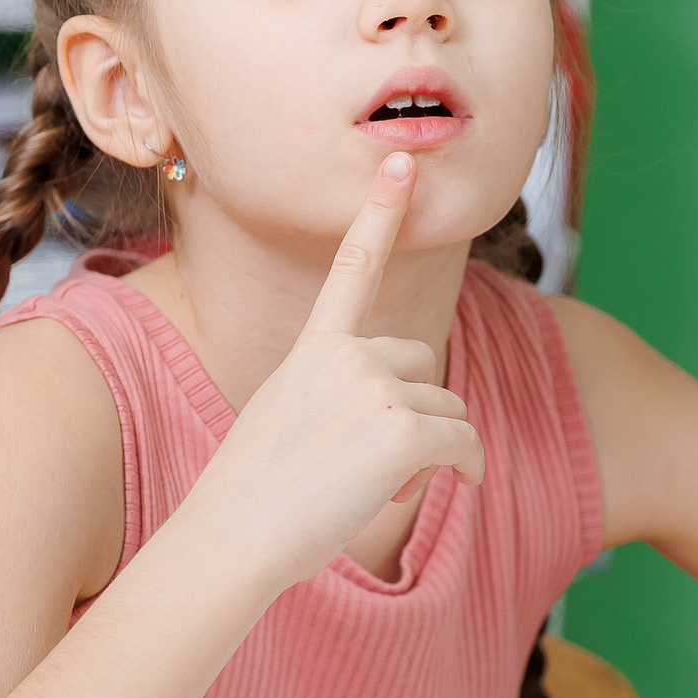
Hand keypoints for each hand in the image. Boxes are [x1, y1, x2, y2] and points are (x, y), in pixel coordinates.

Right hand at [179, 150, 485, 591]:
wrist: (233, 537)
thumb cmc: (249, 496)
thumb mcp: (280, 421)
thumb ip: (332, 401)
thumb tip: (389, 429)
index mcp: (312, 350)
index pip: (353, 268)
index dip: (379, 212)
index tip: (400, 160)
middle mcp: (346, 356)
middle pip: (423, 365)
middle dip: (416, 411)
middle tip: (378, 465)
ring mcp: (376, 390)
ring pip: (447, 410)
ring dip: (433, 451)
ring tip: (380, 487)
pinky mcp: (403, 431)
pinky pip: (463, 442)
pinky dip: (464, 468)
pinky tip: (444, 489)